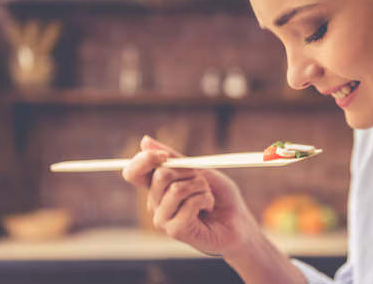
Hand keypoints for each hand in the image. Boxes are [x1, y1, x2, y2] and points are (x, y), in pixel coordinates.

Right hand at [123, 136, 258, 256]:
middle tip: (202, 182)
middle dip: (190, 172)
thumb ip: (173, 158)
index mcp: (157, 188)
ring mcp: (162, 220)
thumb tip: (144, 141)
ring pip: (177, 189)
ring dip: (202, 187)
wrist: (238, 222)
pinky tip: (208, 208)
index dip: (145, 160)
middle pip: (160, 175)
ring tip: (207, 198)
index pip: (133, 172)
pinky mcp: (175, 231)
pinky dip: (206, 200)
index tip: (164, 155)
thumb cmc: (219, 195)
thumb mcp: (199, 170)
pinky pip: (190, 203)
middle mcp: (155, 204)